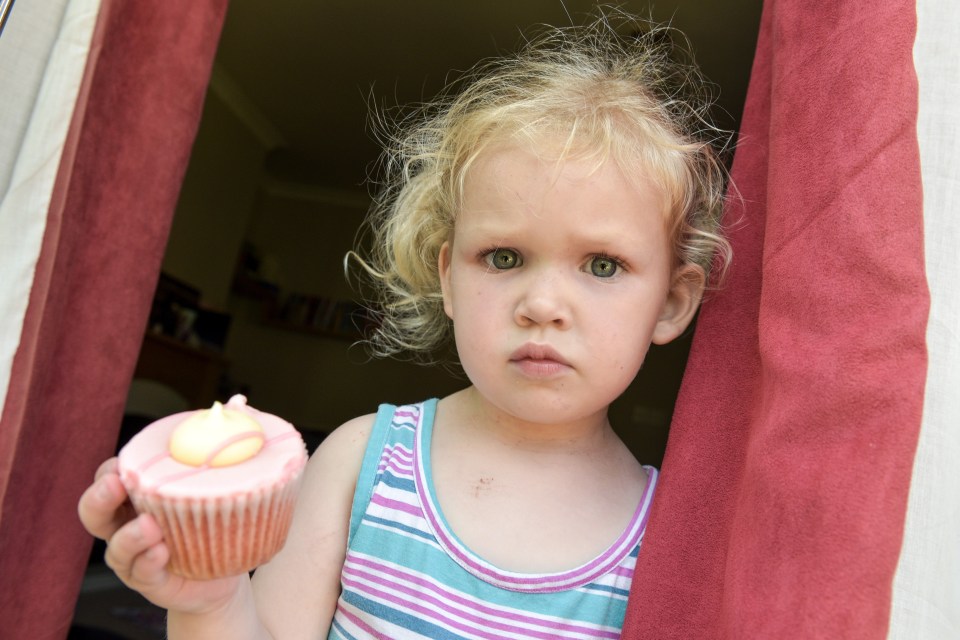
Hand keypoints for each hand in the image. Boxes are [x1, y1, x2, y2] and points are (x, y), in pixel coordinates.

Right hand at [77, 458, 246, 614]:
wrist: (223, 578)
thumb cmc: (214, 523)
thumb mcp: (217, 483)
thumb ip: (221, 444)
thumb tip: (237, 404)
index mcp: (137, 498)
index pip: (108, 477)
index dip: (110, 470)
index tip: (124, 464)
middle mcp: (127, 527)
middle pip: (94, 512)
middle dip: (99, 497)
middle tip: (117, 484)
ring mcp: (135, 558)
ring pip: (116, 547)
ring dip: (130, 535)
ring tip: (150, 525)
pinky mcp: (152, 581)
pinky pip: (142, 572)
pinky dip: (148, 561)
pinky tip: (161, 552)